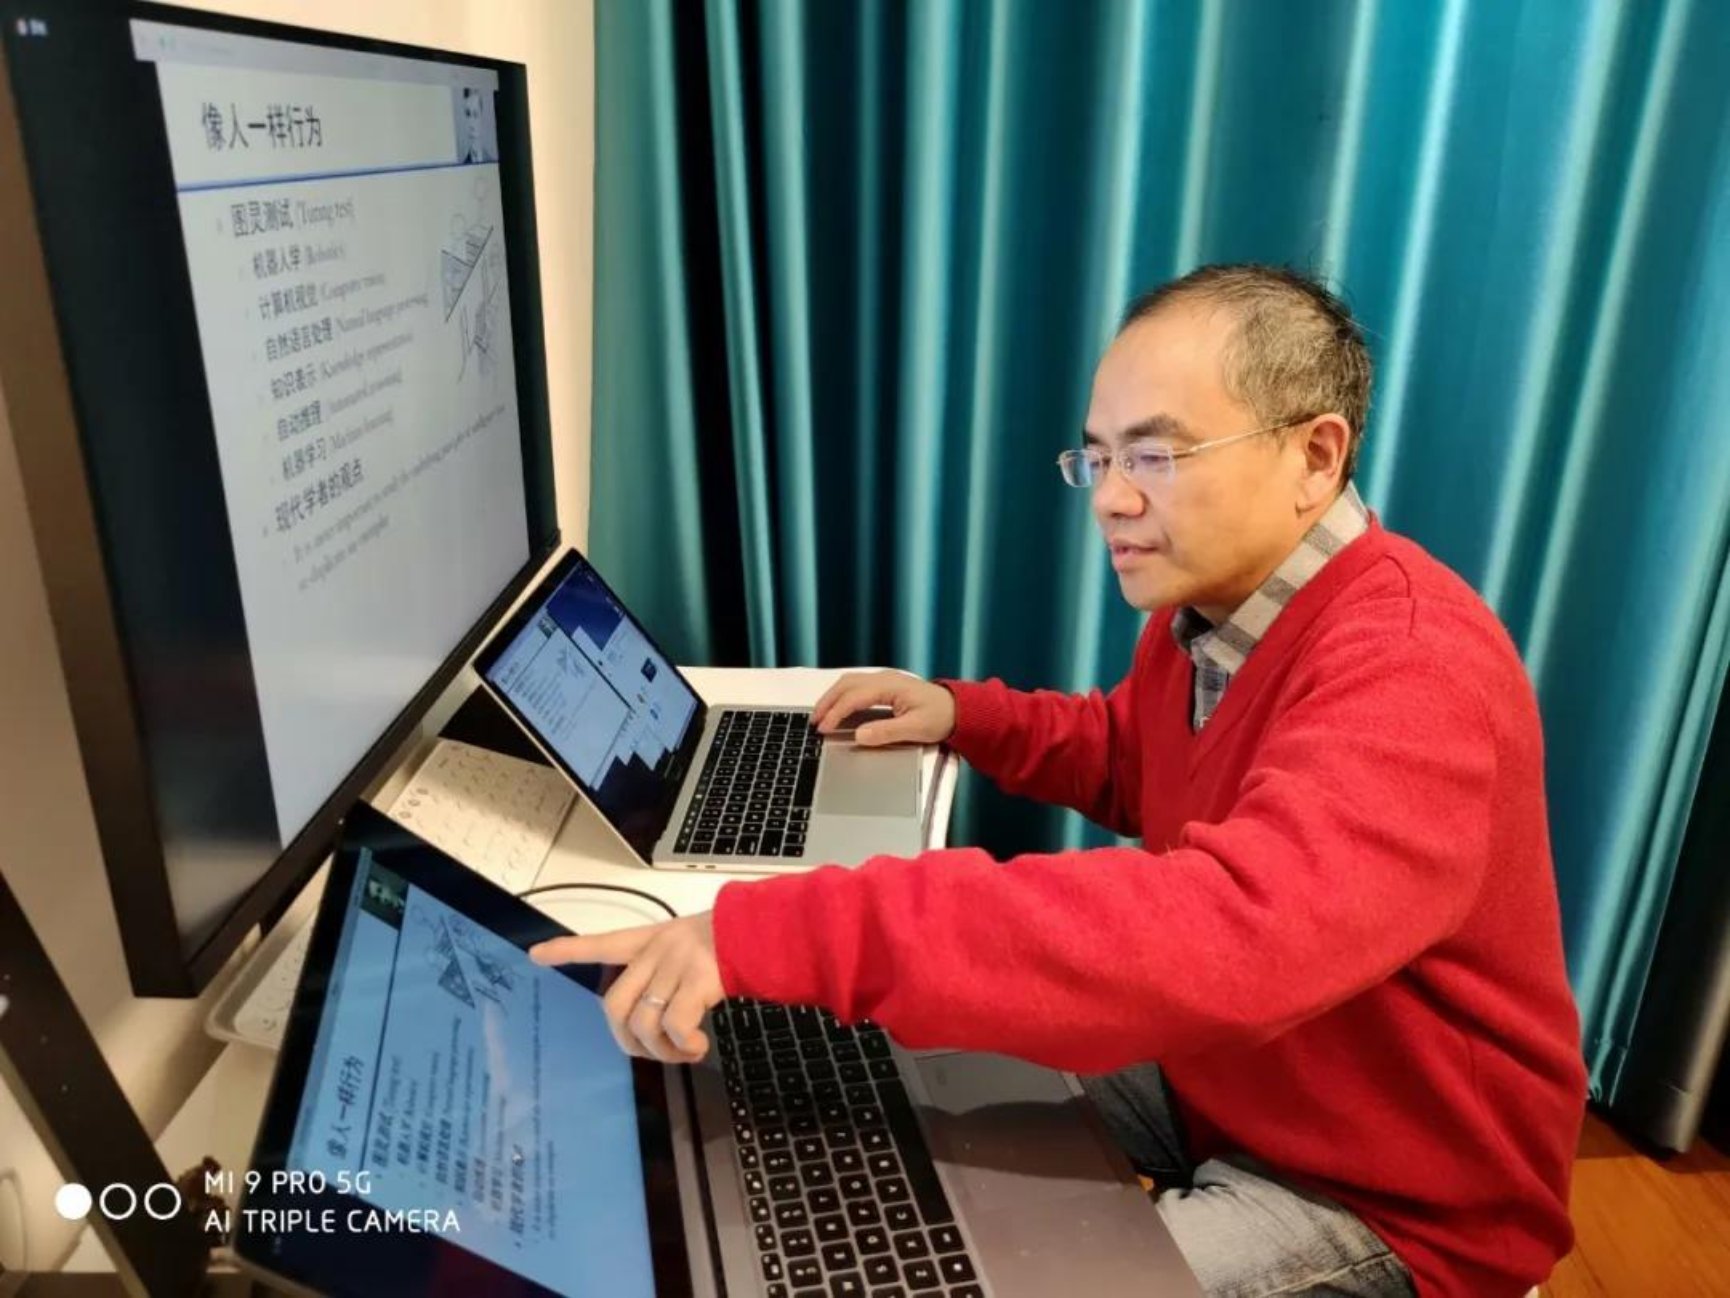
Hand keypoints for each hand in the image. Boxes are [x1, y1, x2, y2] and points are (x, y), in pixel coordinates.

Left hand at [528, 914, 723, 1063]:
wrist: (768, 930)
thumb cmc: (738, 943)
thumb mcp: (696, 947)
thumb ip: (672, 972)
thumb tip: (663, 1024)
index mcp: (653, 938)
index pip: (604, 941)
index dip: (570, 950)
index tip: (536, 954)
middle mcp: (658, 949)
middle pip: (615, 1003)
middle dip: (626, 1039)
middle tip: (651, 1053)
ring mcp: (675, 964)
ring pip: (643, 1021)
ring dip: (660, 1051)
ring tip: (684, 1053)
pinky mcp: (696, 979)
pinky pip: (674, 1025)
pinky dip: (684, 1047)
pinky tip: (698, 1048)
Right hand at [811, 670, 956, 746]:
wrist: (959, 709)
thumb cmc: (941, 717)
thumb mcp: (916, 729)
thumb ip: (887, 732)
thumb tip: (859, 736)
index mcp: (890, 686)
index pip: (854, 697)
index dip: (836, 712)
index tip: (823, 728)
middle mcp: (884, 678)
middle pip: (846, 684)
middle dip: (827, 702)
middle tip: (814, 721)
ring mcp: (885, 680)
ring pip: (850, 682)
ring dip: (832, 697)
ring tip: (820, 715)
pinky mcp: (886, 686)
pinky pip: (857, 686)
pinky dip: (842, 695)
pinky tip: (838, 708)